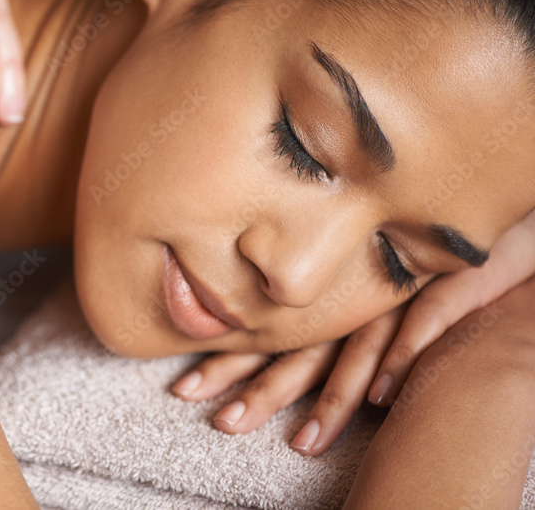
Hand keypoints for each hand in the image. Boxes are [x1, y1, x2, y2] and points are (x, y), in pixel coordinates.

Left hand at [170, 207, 534, 455]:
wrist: (472, 216)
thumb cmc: (401, 249)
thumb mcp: (349, 279)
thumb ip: (312, 310)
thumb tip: (257, 343)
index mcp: (320, 300)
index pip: (266, 337)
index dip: (228, 363)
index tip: (186, 387)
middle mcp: (346, 301)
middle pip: (298, 350)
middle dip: (259, 388)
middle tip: (221, 420)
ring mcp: (391, 296)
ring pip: (356, 352)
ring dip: (331, 401)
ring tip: (304, 443)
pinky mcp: (439, 286)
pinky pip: (422, 324)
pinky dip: (401, 356)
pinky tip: (382, 400)